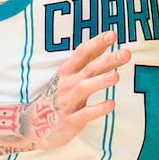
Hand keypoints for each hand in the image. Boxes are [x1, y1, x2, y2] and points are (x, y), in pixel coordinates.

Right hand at [32, 31, 126, 148]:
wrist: (32, 125)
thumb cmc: (57, 97)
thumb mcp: (67, 78)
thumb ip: (86, 64)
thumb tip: (105, 45)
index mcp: (67, 71)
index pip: (83, 53)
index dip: (97, 43)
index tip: (113, 34)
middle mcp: (67, 84)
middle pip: (89, 69)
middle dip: (107, 60)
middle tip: (126, 53)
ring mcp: (68, 102)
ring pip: (84, 88)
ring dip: (100, 81)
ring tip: (116, 76)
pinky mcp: (70, 121)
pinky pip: (85, 114)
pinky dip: (97, 109)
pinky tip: (111, 104)